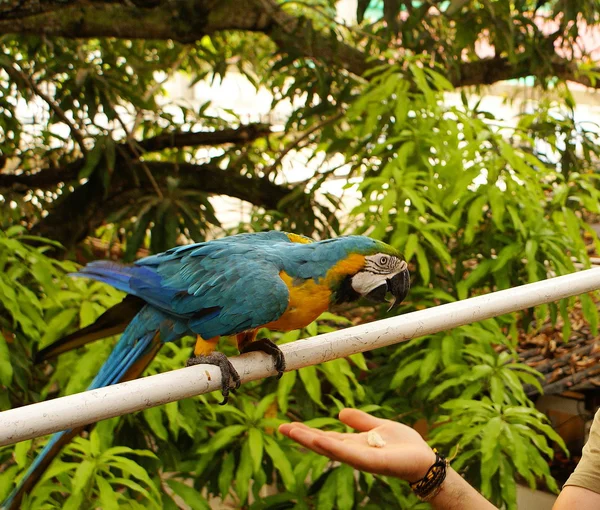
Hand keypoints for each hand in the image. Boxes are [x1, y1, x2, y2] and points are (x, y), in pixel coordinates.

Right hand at [279, 408, 435, 482]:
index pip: (325, 437)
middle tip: (281, 427)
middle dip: (302, 436)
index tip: (288, 425)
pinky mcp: (372, 463)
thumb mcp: (378, 426)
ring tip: (293, 432)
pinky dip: (333, 448)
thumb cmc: (404, 445)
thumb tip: (340, 412)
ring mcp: (360, 459)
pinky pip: (350, 455)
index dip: (307, 431)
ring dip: (311, 441)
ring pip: (331, 449)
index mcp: (353, 443)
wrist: (425, 459)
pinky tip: (320, 441)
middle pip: (322, 443)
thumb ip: (360, 420)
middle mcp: (353, 452)